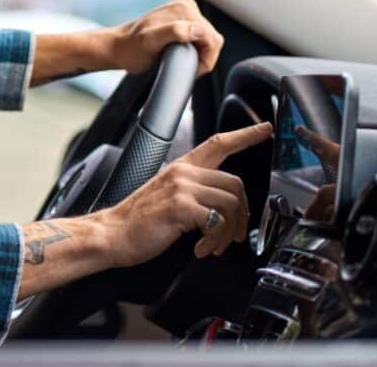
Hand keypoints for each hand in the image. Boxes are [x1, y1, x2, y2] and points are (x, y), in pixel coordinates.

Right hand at [98, 122, 272, 266]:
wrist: (111, 234)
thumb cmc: (137, 220)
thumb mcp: (166, 195)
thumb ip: (192, 191)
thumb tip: (221, 205)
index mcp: (181, 168)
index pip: (219, 143)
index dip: (245, 135)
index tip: (265, 129)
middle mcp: (183, 173)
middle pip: (236, 183)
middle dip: (242, 215)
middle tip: (234, 235)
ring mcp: (182, 188)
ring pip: (231, 203)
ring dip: (229, 232)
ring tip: (214, 245)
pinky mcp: (181, 207)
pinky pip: (217, 222)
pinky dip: (215, 241)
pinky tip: (201, 248)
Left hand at [104, 0, 223, 76]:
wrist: (118, 47)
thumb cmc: (131, 49)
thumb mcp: (150, 42)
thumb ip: (175, 32)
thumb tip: (198, 30)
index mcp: (184, 9)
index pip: (212, 38)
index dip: (205, 59)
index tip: (190, 69)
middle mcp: (186, 6)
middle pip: (212, 38)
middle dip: (203, 57)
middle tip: (183, 67)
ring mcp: (185, 12)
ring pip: (207, 39)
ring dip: (199, 53)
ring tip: (179, 61)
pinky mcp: (182, 20)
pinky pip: (199, 37)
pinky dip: (194, 49)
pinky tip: (179, 54)